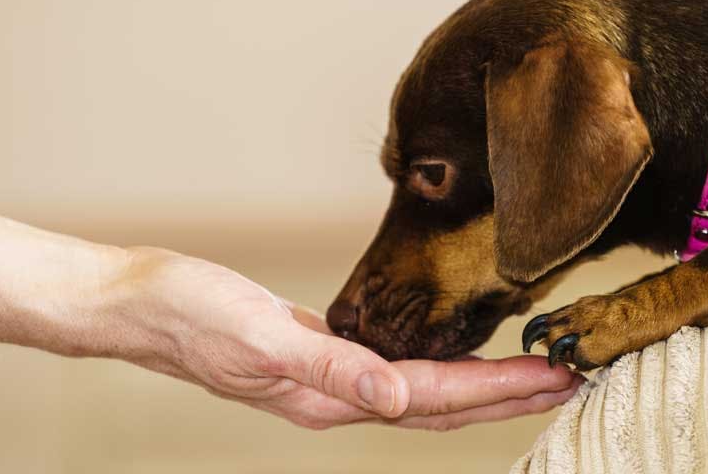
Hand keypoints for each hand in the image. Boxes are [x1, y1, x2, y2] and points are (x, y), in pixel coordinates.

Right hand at [89, 247, 582, 429]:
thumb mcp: (257, 337)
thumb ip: (329, 368)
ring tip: (531, 372)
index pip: (434, 399)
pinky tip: (449, 353)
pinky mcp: (314, 354)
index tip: (556, 379)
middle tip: (571, 379)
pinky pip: (393, 366)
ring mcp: (325, 379)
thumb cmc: (187, 315)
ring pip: (422, 390)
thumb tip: (397, 400)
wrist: (136, 303)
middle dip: (507, 395)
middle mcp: (336, 396)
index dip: (498, 391)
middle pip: (441, 405)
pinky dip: (434, 364)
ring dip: (479, 383)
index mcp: (327, 397)